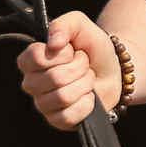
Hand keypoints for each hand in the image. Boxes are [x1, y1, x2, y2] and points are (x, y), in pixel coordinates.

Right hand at [17, 11, 118, 129]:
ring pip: (63, 97)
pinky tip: (88, 97)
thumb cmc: (92, 48)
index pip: (35, 58)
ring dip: (84, 85)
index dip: (61, 54)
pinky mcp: (57, 121)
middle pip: (54, 78)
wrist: (114, 70)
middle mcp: (32, 83)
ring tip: (87, 79)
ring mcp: (43, 104)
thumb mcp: (80, 25)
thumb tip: (53, 44)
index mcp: (31, 60)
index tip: (71, 50)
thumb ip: (63, 25)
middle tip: (84, 65)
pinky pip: (69, 116)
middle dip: (79, 68)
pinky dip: (86, 104)